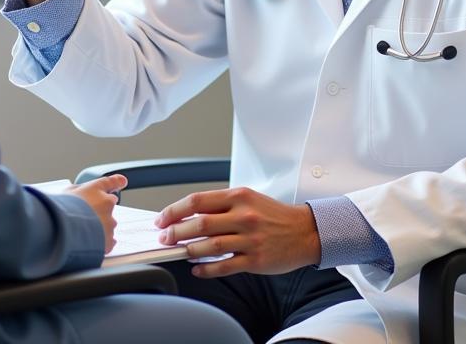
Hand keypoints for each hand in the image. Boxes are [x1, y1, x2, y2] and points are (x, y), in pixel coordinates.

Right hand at [65, 174, 127, 253]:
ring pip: (108, 224)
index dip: (117, 181)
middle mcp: (106, 203)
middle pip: (108, 205)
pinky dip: (102, 242)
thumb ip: (76, 192)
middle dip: (100, 209)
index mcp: (96, 189)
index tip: (122, 182)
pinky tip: (90, 243)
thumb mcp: (66, 193)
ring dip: (99, 227)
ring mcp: (109, 222)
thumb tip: (77, 195)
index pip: (111, 182)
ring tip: (82, 231)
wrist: (64, 231)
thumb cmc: (62, 210)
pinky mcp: (108, 240)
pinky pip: (109, 241)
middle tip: (85, 216)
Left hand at [154, 187, 320, 277]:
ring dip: (189, 250)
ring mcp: (250, 239)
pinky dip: (207, 269)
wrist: (303, 231)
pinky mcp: (256, 260)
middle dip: (176, 231)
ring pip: (210, 246)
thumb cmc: (271, 214)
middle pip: (200, 223)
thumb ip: (220, 205)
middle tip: (164, 238)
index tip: (162, 218)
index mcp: (238, 196)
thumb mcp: (247, 198)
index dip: (175, 210)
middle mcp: (243, 216)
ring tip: (178, 252)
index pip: (197, 201)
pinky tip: (197, 269)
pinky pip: (225, 266)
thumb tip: (188, 214)